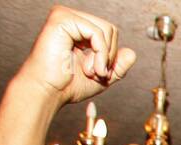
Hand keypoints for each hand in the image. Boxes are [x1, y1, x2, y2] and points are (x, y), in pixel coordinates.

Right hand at [15, 6, 136, 107]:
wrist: (48, 92)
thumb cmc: (67, 86)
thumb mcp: (102, 76)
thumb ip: (117, 65)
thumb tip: (131, 53)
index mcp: (77, 29)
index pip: (109, 33)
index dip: (110, 56)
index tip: (97, 73)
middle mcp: (70, 19)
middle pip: (110, 29)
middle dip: (108, 56)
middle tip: (94, 72)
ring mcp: (65, 16)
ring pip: (106, 30)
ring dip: (103, 57)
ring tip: (89, 71)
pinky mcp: (61, 19)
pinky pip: (97, 32)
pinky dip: (99, 54)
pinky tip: (88, 68)